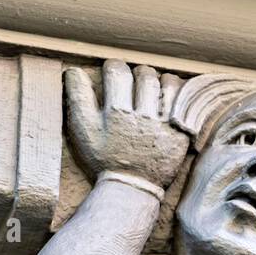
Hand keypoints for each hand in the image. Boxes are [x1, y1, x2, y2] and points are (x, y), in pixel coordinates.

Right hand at [64, 60, 188, 192]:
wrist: (131, 187)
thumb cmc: (104, 158)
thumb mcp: (83, 132)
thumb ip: (77, 100)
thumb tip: (73, 71)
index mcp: (115, 114)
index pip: (116, 72)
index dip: (113, 67)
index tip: (113, 72)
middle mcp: (140, 118)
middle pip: (142, 74)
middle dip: (136, 73)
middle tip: (133, 82)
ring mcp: (162, 125)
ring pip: (164, 82)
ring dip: (156, 78)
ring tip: (149, 86)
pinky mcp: (179, 133)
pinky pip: (182, 99)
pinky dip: (175, 90)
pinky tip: (166, 94)